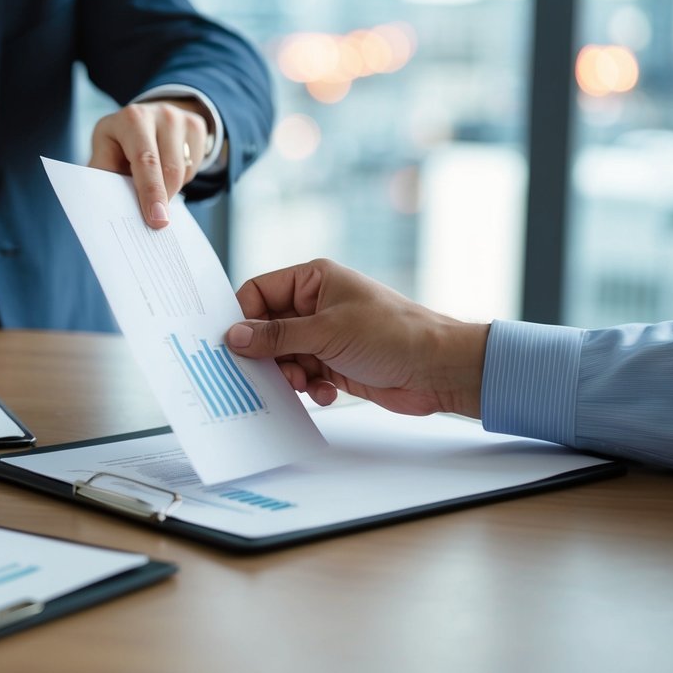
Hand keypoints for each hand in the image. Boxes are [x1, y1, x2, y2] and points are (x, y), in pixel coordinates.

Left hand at [88, 99, 211, 228]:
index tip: (157, 220)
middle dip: (164, 199)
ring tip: (153, 183)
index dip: (151, 192)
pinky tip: (166, 169)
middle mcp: (159, 114)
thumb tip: (110, 207)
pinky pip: (195, 166)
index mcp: (131, 119)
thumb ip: (105, 177)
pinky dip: (182, 178)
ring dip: (170, 188)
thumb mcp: (105, 154)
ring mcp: (181, 118)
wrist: (144, 119)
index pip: (145, 160)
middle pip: (170, 169)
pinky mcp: (197, 125)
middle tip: (158, 221)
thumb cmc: (119, 144)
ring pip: (184, 171)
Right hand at [225, 259, 488, 417]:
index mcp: (313, 280)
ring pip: (283, 356)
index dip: (245, 318)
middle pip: (267, 328)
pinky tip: (327, 392)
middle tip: (273, 371)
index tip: (238, 344)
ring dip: (289, 375)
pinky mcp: (334, 363)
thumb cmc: (393, 334)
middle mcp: (315, 305)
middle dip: (268, 354)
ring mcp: (324, 335)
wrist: (437, 369)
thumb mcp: (326, 332)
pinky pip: (303, 376)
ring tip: (306, 383)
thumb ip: (276, 336)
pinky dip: (309, 388)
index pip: (259, 292)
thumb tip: (235, 336)